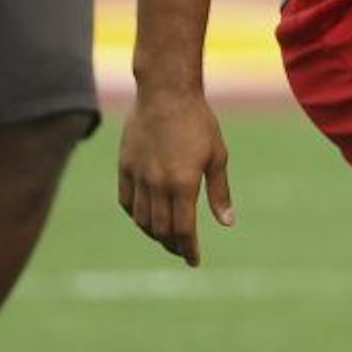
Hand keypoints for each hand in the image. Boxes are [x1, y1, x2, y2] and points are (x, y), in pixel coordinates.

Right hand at [117, 88, 235, 266]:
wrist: (165, 91)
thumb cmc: (198, 121)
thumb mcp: (217, 155)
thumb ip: (219, 192)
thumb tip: (226, 223)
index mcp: (183, 184)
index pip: (184, 231)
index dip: (189, 250)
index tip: (194, 261)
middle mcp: (157, 184)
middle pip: (161, 230)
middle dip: (173, 245)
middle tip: (182, 250)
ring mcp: (138, 175)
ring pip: (142, 219)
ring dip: (154, 233)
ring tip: (165, 236)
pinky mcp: (125, 165)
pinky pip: (126, 201)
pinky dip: (135, 215)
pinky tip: (145, 216)